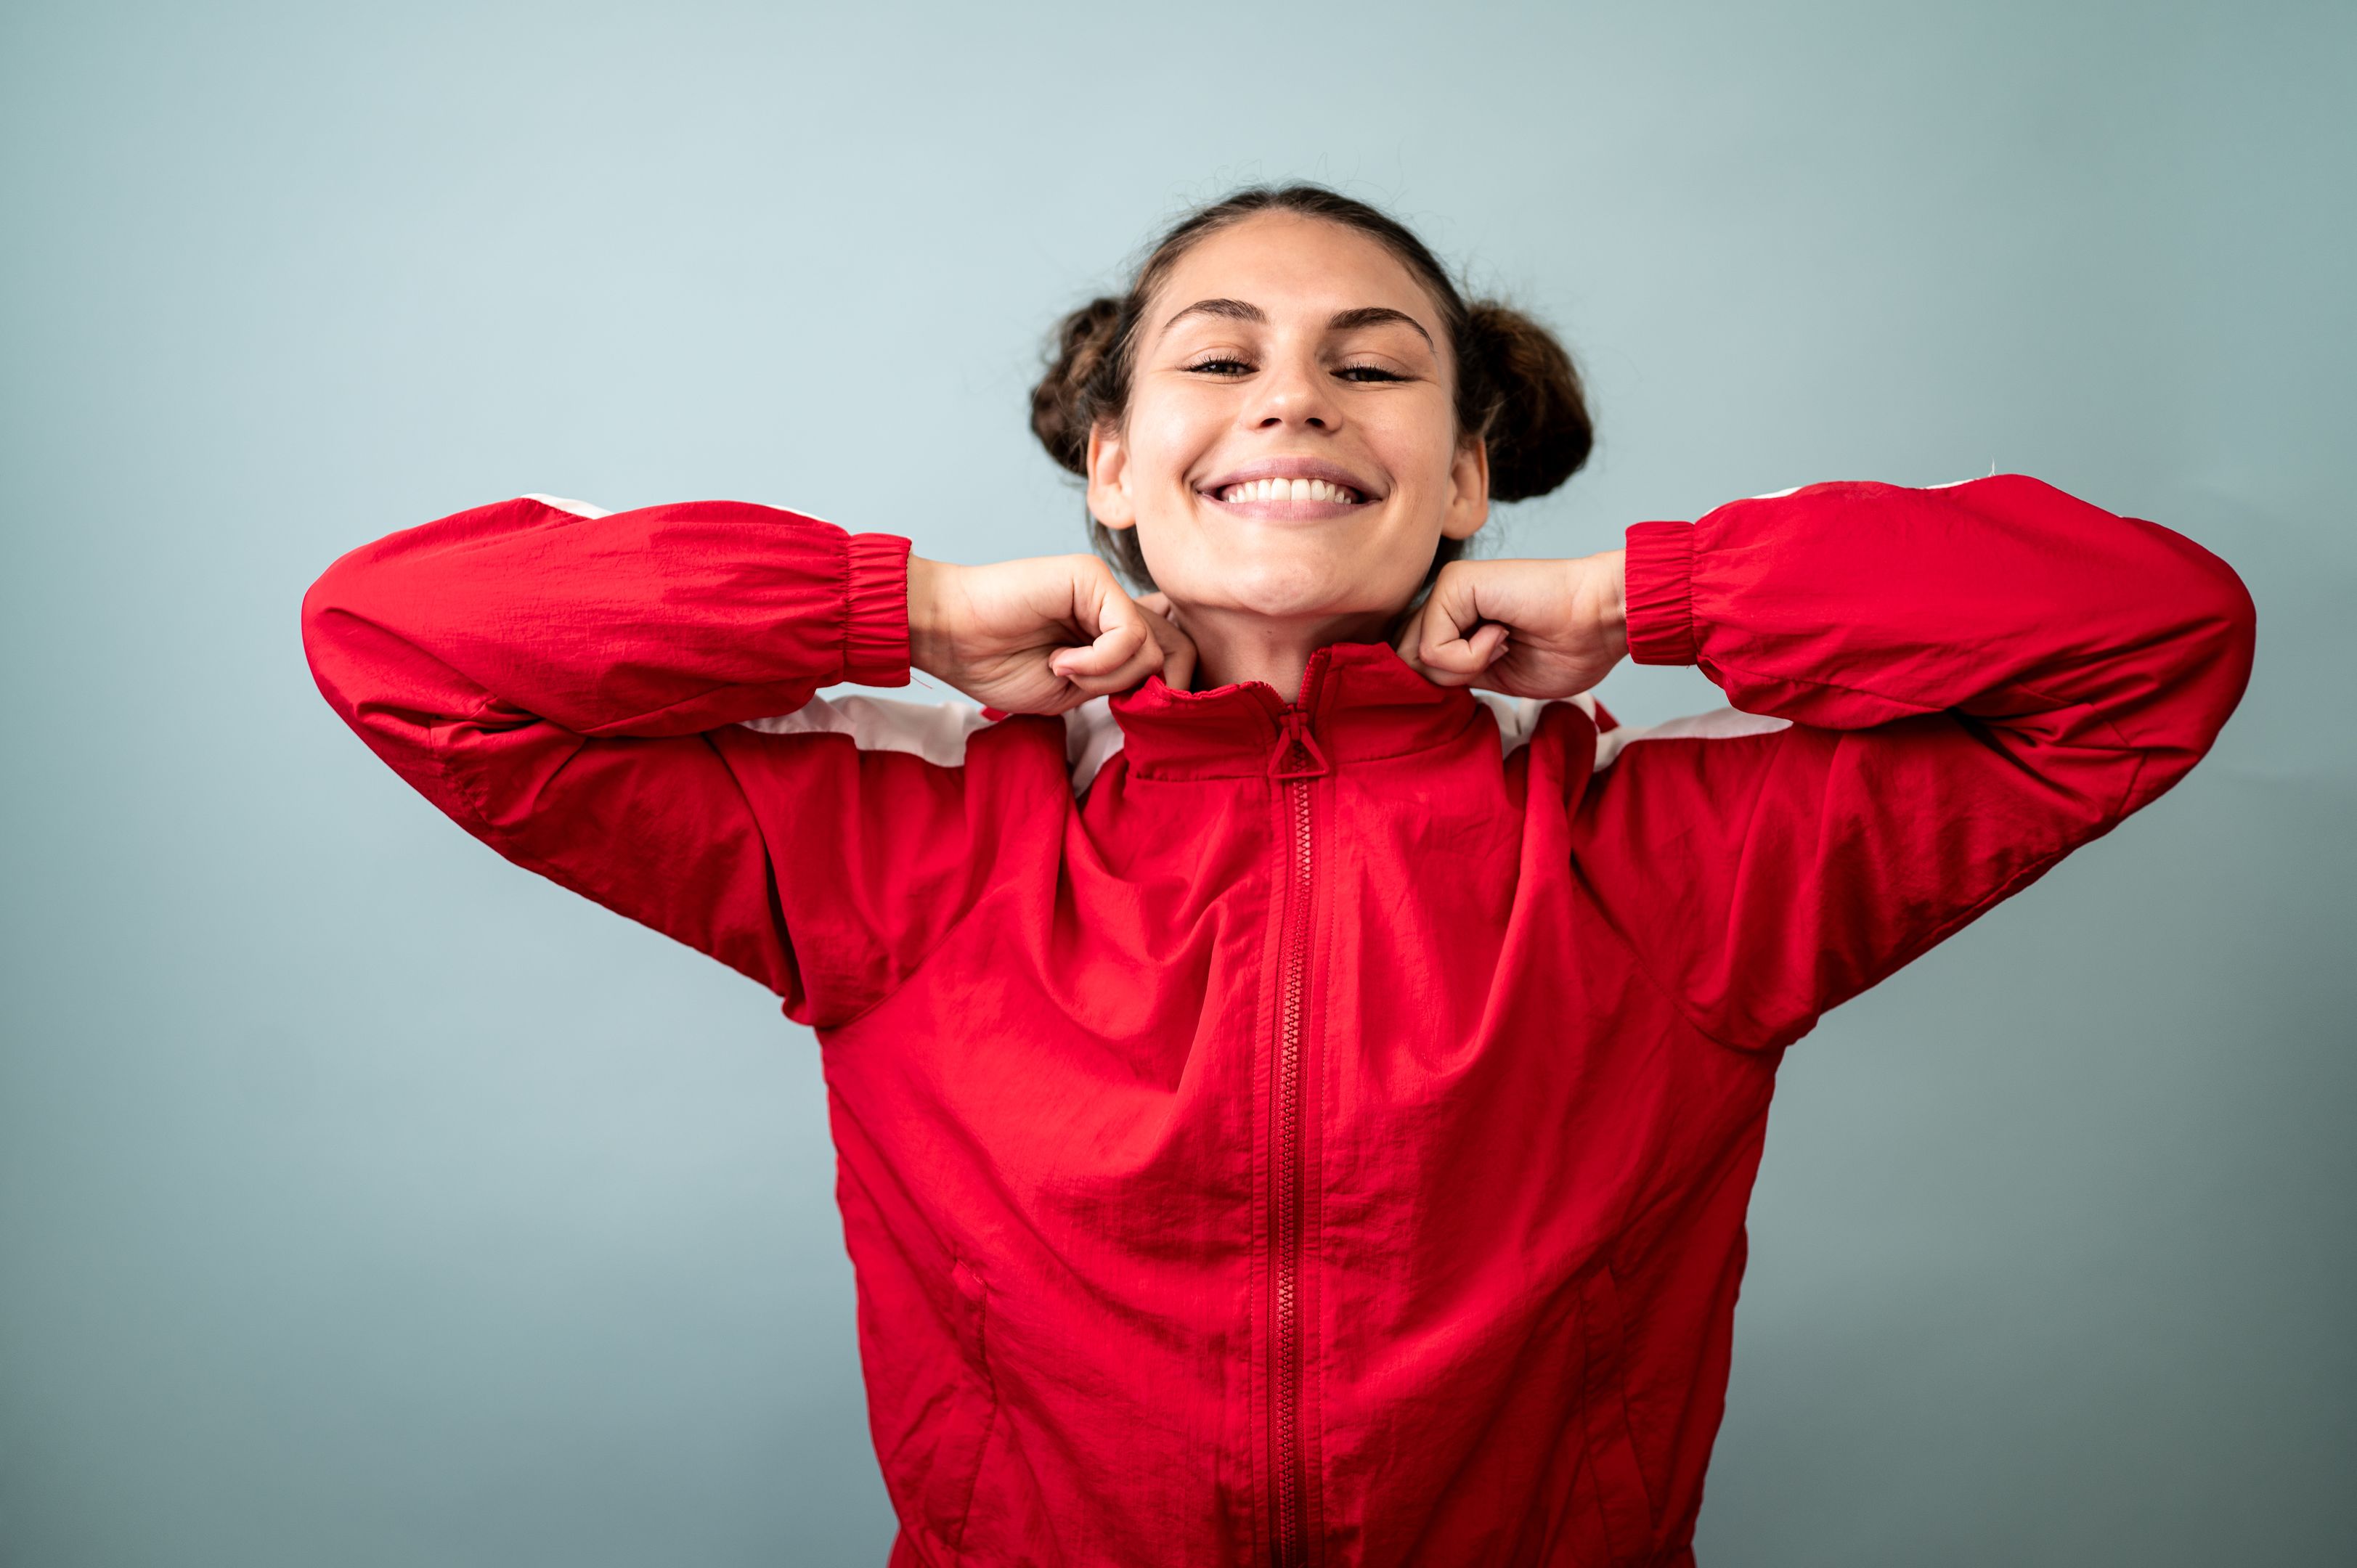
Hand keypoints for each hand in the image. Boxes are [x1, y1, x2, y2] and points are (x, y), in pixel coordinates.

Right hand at [907, 554, 1195, 713]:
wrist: (949, 638)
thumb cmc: (997, 666)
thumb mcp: (1074, 691)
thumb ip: (1118, 683)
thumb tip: (1163, 686)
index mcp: (1112, 633)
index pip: (1173, 656)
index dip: (1166, 694)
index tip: (1128, 714)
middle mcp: (1115, 607)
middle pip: (1180, 650)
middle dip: (1156, 691)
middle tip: (1111, 703)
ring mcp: (1105, 590)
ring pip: (1153, 648)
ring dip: (1109, 678)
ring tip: (1063, 673)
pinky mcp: (1091, 577)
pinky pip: (1129, 633)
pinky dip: (1100, 662)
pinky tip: (1060, 662)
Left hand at [1397, 550, 1628, 699]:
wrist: (1601, 621)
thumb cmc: (1565, 648)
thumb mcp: (1493, 675)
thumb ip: (1450, 673)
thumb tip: (1409, 682)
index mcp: (1453, 622)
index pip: (1411, 663)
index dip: (1438, 686)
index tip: (1489, 673)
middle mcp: (1445, 602)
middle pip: (1404, 661)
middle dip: (1448, 679)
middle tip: (1499, 659)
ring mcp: (1447, 589)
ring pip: (1414, 657)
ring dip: (1465, 667)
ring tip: (1505, 644)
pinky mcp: (1453, 583)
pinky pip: (1432, 647)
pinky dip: (1472, 657)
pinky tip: (1503, 634)